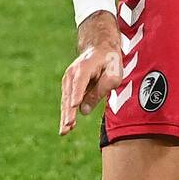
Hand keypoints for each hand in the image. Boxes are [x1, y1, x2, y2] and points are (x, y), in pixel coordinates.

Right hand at [59, 12, 122, 134]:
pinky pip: (67, 101)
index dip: (77, 94)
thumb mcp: (113, 74)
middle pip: (70, 94)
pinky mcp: (68, 86)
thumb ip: (100, 90)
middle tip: (68, 126)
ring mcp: (68, 80)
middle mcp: (72, 73)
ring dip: (65, 115)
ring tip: (65, 131)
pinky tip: (67, 126)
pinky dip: (67, 113)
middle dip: (68, 111)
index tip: (74, 106)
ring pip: (66, 100)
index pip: (80, 82)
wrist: (99, 47)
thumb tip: (83, 110)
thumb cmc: (109, 61)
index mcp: (84, 67)